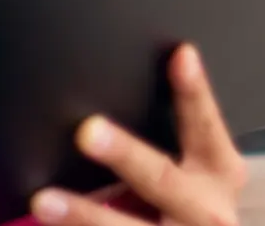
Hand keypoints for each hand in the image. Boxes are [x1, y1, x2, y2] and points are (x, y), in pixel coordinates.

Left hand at [29, 44, 247, 224]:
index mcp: (219, 172)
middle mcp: (209, 211)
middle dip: (124, 154)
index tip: (181, 56)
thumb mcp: (192, 173)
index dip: (194, 92)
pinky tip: (49, 224)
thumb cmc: (188, 204)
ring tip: (44, 201)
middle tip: (87, 131)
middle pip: (162, 178)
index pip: (206, 126)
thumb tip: (98, 113)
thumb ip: (163, 144)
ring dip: (84, 213)